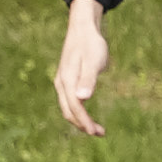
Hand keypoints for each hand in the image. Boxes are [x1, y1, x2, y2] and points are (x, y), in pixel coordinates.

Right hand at [53, 0, 111, 137]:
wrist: (83, 28)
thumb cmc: (91, 44)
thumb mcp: (93, 61)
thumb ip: (88, 80)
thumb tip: (82, 99)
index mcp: (67, 80)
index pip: (75, 107)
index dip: (85, 121)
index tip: (96, 132)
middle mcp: (61, 83)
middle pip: (68, 111)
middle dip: (82, 125)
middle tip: (99, 133)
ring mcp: (62, 81)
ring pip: (68, 107)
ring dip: (80, 120)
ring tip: (95, 128)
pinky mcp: (66, 79)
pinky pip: (69, 101)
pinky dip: (78, 111)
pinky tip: (87, 113)